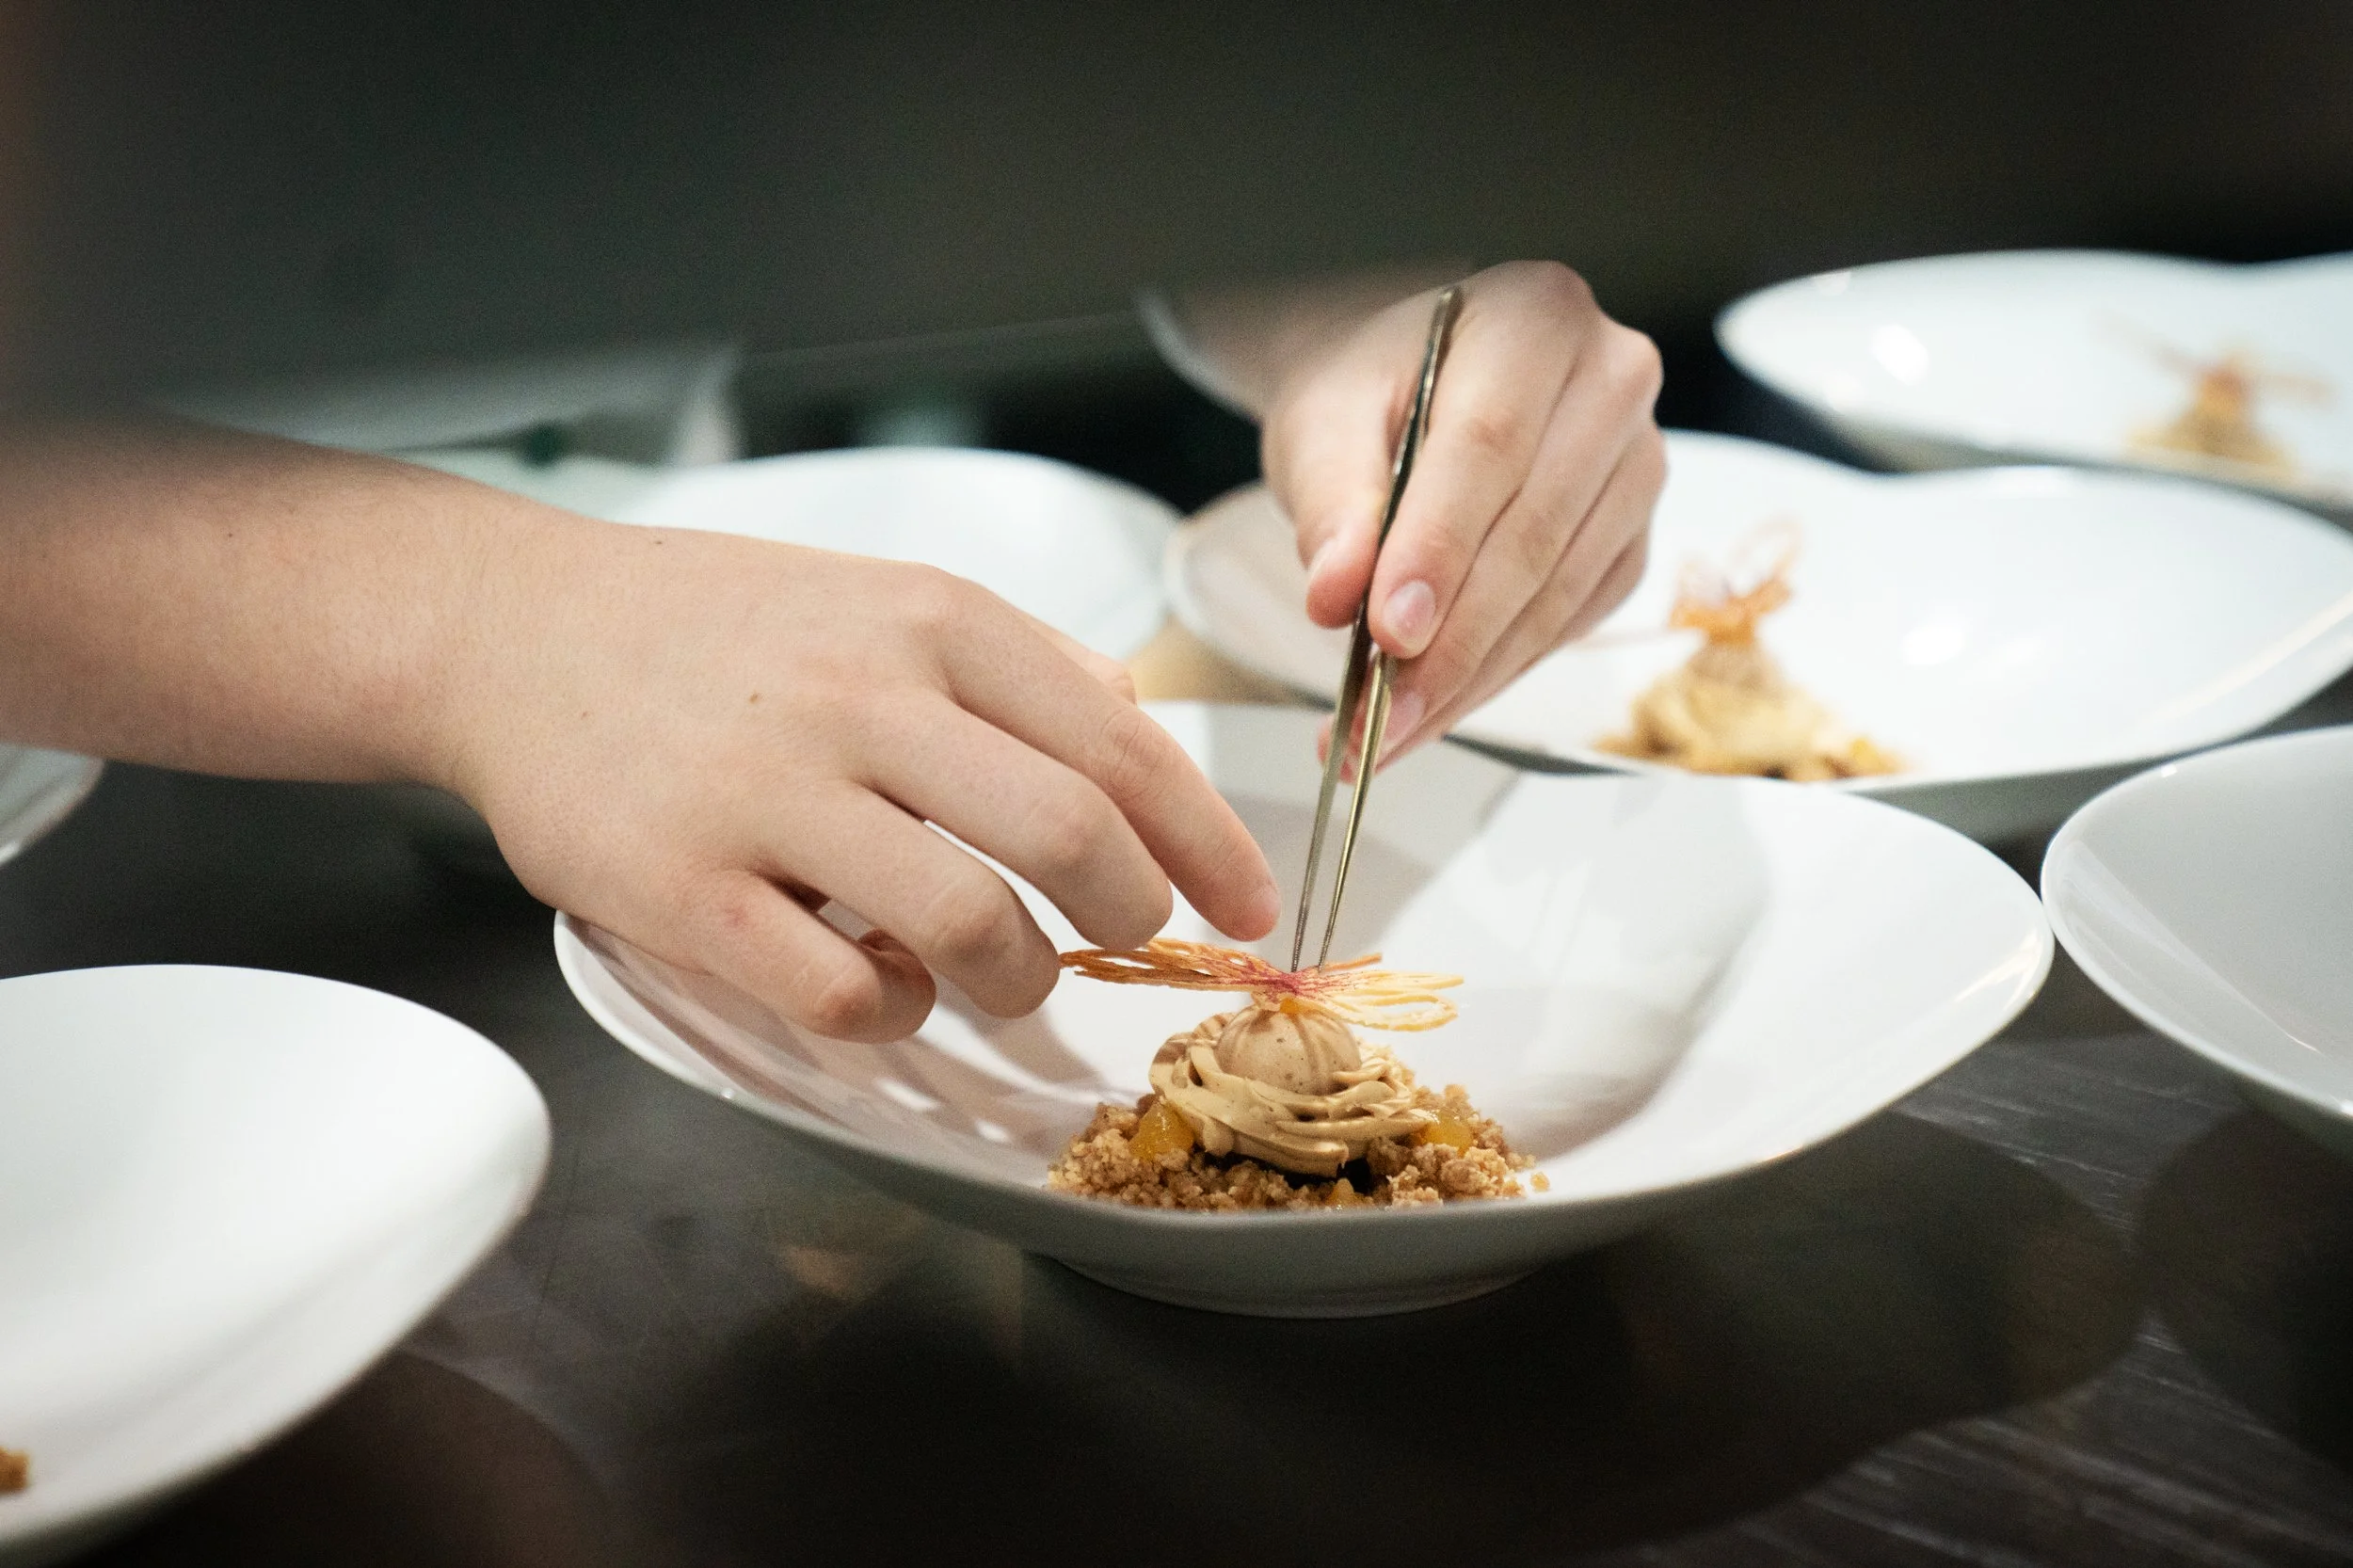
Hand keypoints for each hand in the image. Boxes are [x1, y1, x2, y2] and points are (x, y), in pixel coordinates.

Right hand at [441, 523, 1278, 1041]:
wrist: (513, 629)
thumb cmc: (711, 625)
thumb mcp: (876, 594)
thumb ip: (1013, 655)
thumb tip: (1131, 704)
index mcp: (934, 623)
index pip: (1121, 745)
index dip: (1207, 843)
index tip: (1248, 906)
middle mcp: (866, 700)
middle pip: (1073, 838)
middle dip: (1136, 917)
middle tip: (1133, 944)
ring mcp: (772, 797)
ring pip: (972, 926)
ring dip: (1021, 982)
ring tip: (1008, 980)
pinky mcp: (686, 888)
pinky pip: (842, 992)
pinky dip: (893, 1013)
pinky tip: (884, 988)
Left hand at [1261, 261, 1664, 763]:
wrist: (1407, 391)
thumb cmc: (1370, 390)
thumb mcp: (1323, 423)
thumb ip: (1330, 502)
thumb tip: (1337, 596)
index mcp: (1535, 317)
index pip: (1489, 447)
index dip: (1438, 549)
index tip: (1386, 633)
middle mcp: (1612, 380)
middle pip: (1532, 533)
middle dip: (1448, 642)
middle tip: (1374, 717)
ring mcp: (1636, 463)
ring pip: (1556, 593)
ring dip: (1469, 679)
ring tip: (1383, 735)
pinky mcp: (1631, 536)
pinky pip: (1569, 622)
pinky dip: (1495, 676)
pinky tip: (1432, 711)